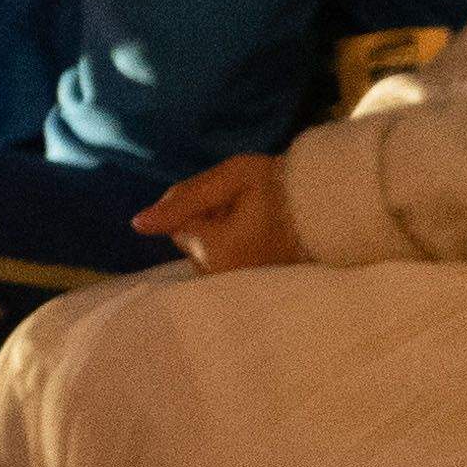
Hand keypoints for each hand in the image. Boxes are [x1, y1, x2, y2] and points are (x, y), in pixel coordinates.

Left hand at [138, 153, 308, 272]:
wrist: (328, 206)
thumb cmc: (279, 185)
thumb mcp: (230, 178)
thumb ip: (183, 199)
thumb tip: (138, 224)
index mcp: (213, 249)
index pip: (177, 225)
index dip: (200, 205)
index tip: (231, 198)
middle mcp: (220, 275)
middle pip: (190, 243)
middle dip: (208, 223)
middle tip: (246, 209)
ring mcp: (236, 286)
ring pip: (206, 254)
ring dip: (221, 237)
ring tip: (256, 222)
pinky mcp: (249, 289)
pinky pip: (224, 267)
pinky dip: (234, 251)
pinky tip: (259, 239)